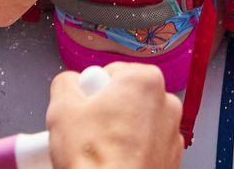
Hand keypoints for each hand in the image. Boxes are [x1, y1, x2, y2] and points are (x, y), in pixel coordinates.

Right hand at [46, 63, 182, 168]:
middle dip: (106, 112)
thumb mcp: (61, 110)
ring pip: (135, 123)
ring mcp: (172, 132)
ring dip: (119, 134)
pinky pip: (146, 146)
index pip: (109, 73)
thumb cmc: (94, 159)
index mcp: (144, 80)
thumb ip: (65, 83)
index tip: (84, 112)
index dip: (91, 93)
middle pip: (125, 97)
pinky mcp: (172, 158)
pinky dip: (132, 153)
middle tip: (88, 133)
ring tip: (101, 153)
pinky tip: (114, 164)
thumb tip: (69, 83)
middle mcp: (166, 102)